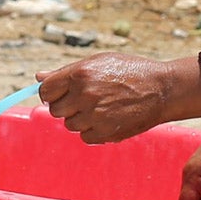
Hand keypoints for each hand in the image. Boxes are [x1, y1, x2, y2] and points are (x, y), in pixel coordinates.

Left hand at [37, 52, 200, 144]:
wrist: (162, 89)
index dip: (51, 93)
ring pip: (70, 125)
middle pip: (55, 110)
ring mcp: (95, 116)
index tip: (60, 94)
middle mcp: (84, 95)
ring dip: (80, 119)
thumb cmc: (129, 71)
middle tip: (84, 100)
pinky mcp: (106, 133)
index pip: (45, 90)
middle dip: (66, 106)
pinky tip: (108, 118)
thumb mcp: (98, 62)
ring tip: (101, 107)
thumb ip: (66, 72)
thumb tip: (38, 76)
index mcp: (80, 74)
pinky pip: (85, 137)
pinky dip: (93, 131)